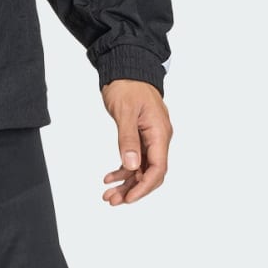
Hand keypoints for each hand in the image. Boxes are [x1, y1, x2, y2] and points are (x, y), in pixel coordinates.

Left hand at [100, 79, 171, 204]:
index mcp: (159, 132)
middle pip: (150, 173)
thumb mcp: (125, 111)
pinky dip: (123, 170)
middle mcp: (158, 137)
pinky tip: (109, 177)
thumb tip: (131, 166)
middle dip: (133, 189)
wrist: (127, 67)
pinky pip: (135, 159)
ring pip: (141, 169)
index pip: (158, 168)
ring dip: (126, 183)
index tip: (128, 198)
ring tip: (108, 194)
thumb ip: (127, 139)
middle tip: (112, 200)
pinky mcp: (140, 136)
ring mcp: (150, 138)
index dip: (144, 187)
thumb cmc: (128, 85)